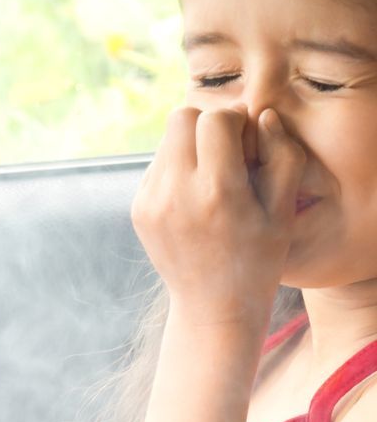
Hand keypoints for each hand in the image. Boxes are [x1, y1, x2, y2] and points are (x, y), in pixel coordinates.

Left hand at [130, 105, 304, 327]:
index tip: (248, 146)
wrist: (213, 305)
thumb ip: (282, 155)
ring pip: (165, 140)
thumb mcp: (283, 209)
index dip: (236, 123)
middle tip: (228, 154)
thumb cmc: (258, 257)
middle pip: (181, 118)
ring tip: (213, 179)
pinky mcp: (138, 209)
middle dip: (207, 125)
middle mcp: (175, 194)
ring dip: (190, 147)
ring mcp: (150, 202)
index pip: (214, 119)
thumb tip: (262, 116)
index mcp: (216, 192)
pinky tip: (195, 198)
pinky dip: (176, 169)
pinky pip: (156, 166)